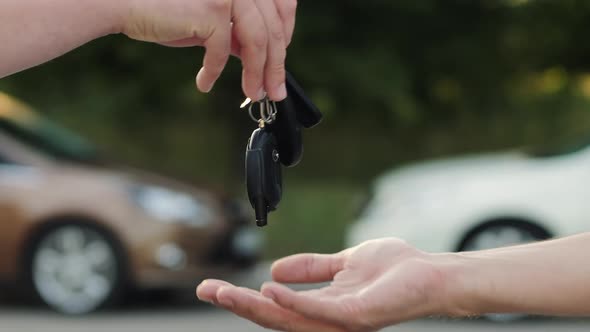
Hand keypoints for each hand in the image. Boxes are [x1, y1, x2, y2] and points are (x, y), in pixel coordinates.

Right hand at [121, 0, 296, 100]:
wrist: (127, 3)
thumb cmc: (168, 10)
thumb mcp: (214, 18)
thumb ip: (238, 31)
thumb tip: (261, 57)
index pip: (282, 5)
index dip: (287, 34)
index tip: (281, 60)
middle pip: (273, 28)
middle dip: (276, 66)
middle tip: (275, 92)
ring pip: (259, 42)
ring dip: (258, 74)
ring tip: (253, 93)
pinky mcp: (212, 9)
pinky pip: (224, 51)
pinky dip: (215, 71)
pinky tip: (205, 82)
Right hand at [197, 238, 450, 330]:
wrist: (430, 274)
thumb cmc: (393, 271)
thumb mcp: (342, 264)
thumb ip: (311, 267)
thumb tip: (274, 268)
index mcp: (322, 308)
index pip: (275, 306)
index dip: (243, 298)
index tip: (213, 287)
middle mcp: (326, 320)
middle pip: (274, 316)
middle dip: (238, 305)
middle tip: (206, 290)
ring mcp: (340, 321)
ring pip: (289, 318)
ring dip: (254, 306)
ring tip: (224, 293)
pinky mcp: (356, 315)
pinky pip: (318, 310)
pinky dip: (291, 301)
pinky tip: (268, 288)